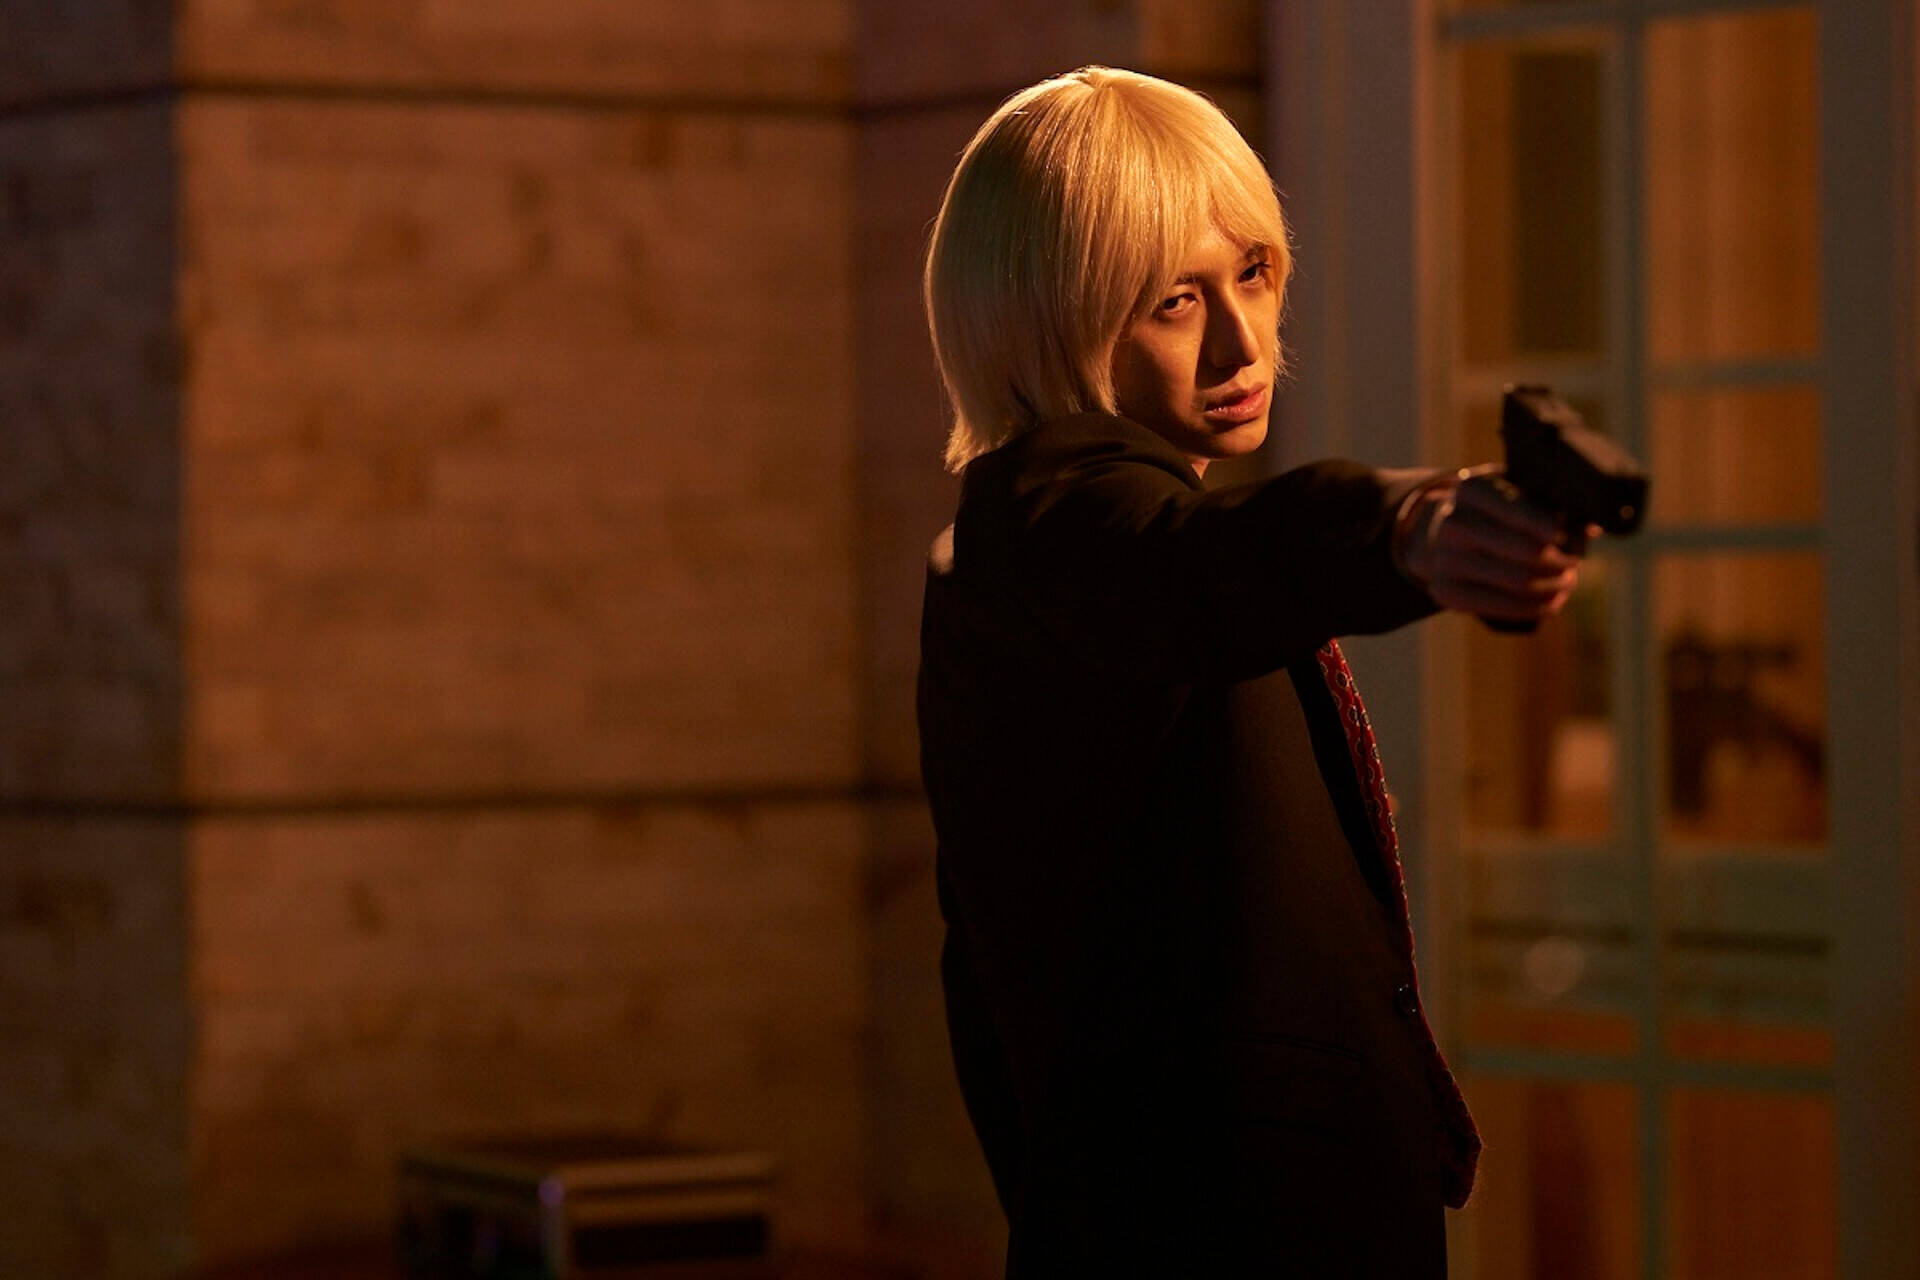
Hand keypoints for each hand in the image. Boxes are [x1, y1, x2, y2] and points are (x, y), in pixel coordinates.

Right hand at [1399, 467, 1586, 623]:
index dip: (1554, 528)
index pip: (1520, 512)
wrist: (1442, 536)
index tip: (1570, 536)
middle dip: (1561, 560)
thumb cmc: (1496, 510)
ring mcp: (1444, 560)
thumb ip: (1552, 502)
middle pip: (1527, 551)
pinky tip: (1552, 601)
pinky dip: (1536, 607)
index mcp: (1471, 489)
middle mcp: (1451, 523)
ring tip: (1568, 581)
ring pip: (1519, 582)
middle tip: (1575, 560)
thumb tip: (1592, 528)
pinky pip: (1503, 607)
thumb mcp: (1516, 491)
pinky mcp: (1445, 592)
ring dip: (1554, 586)